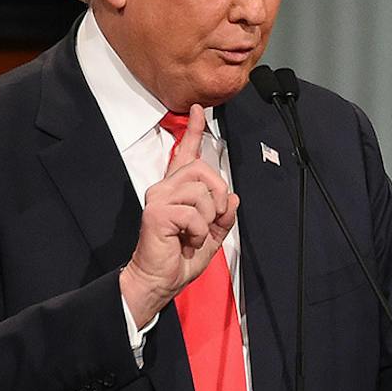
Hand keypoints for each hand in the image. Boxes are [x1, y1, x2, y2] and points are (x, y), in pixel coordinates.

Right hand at [120, 105, 238, 324]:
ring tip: (195, 233)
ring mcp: (159, 198)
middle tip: (210, 220)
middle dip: (218, 196)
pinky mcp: (157, 211)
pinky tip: (187, 240)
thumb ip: (223, 216)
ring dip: (209, 218)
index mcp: (177, 191)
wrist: (160, 280)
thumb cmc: (180, 258)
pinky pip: (195, 213)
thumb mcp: (212, 236)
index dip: (193, 131)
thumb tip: (233, 197)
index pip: (185, 154)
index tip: (199, 110)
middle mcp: (164, 188)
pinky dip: (200, 231)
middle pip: (204, 170)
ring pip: (202, 191)